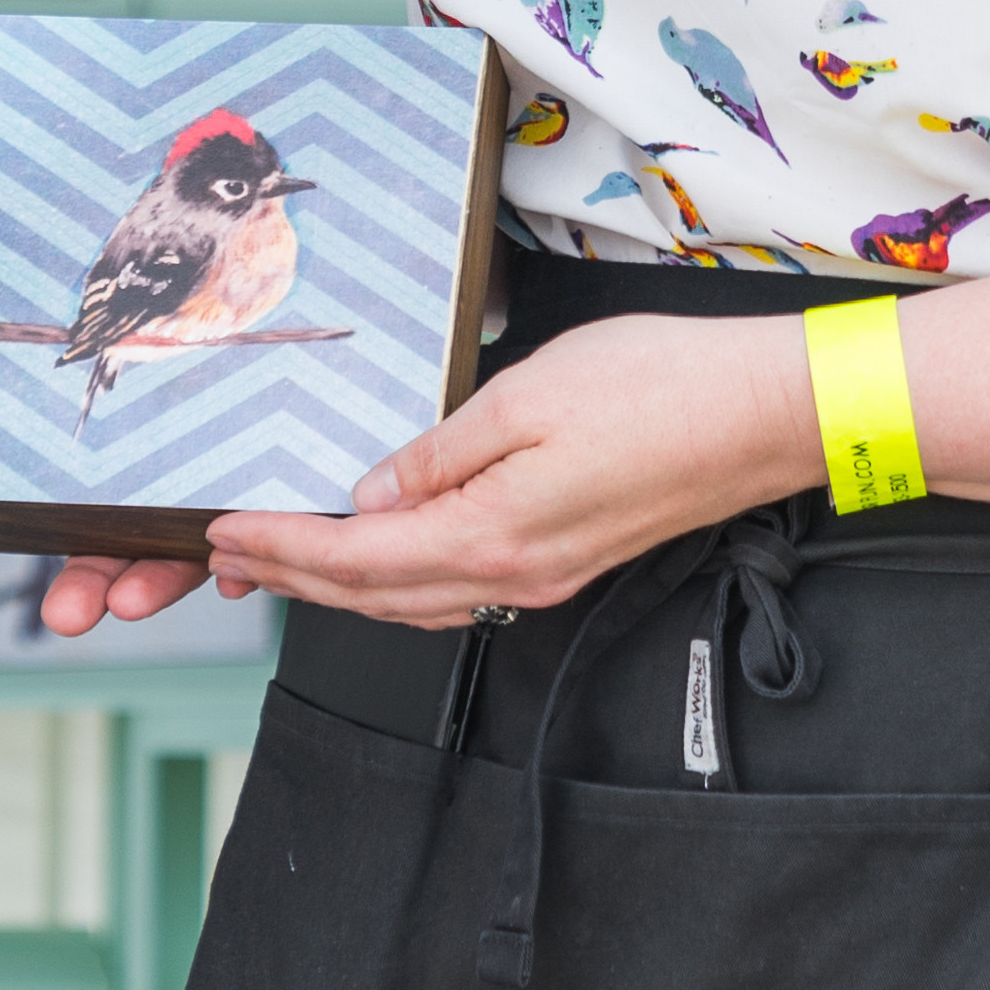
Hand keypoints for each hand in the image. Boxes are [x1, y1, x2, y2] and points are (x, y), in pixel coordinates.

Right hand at [0, 216, 240, 637]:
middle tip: (61, 615)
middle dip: (76, 585)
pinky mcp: (260, 484)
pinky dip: (239, 561)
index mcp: (87, 440)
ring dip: (146, 586)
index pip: (19, 496)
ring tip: (124, 604)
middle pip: (96, 542)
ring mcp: (197, 485)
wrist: (258, 248)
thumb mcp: (77, 262)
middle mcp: (138, 473)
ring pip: (167, 554)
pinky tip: (231, 576)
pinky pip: (250, 536)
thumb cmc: (154, 273)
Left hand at [202, 308, 812, 625]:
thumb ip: (438, 453)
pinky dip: (398, 580)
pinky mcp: (570, 559)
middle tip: (224, 559)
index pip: (356, 558)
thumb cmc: (663, 389)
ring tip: (282, 563)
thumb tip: (371, 491)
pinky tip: (384, 556)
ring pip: (415, 599)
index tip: (222, 534)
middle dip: (292, 576)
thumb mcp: (527, 396)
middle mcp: (515, 574)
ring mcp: (546, 574)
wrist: (767, 412)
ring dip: (340, 586)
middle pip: (374, 594)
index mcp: (492, 536)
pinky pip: (458, 587)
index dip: (281, 547)